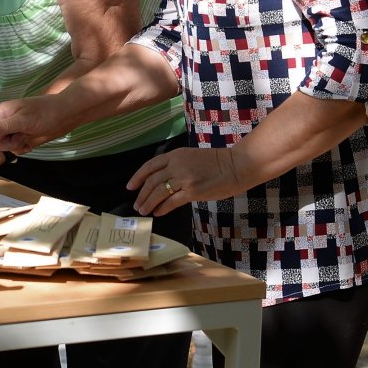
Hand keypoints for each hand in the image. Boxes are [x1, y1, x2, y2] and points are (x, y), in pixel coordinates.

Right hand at [0, 97, 71, 156]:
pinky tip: (31, 144)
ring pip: (4, 145)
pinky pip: (15, 148)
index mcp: (3, 112)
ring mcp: (15, 130)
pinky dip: (22, 149)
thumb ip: (6, 125)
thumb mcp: (24, 119)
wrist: (65, 116)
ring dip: (14, 146)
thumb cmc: (46, 112)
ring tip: (26, 138)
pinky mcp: (24, 137)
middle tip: (17, 138)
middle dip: (2, 143)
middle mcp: (7, 121)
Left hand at [127, 146, 245, 217]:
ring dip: (148, 203)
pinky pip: (172, 202)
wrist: (237, 165)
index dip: (138, 177)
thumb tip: (164, 180)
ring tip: (144, 210)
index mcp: (176, 155)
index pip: (150, 166)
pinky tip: (158, 213)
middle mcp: (177, 165)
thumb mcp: (192, 157)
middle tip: (137, 204)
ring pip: (158, 192)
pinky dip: (162, 208)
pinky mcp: (193, 191)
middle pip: (151, 181)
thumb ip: (177, 165)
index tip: (130, 186)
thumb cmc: (218, 162)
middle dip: (142, 194)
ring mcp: (184, 178)